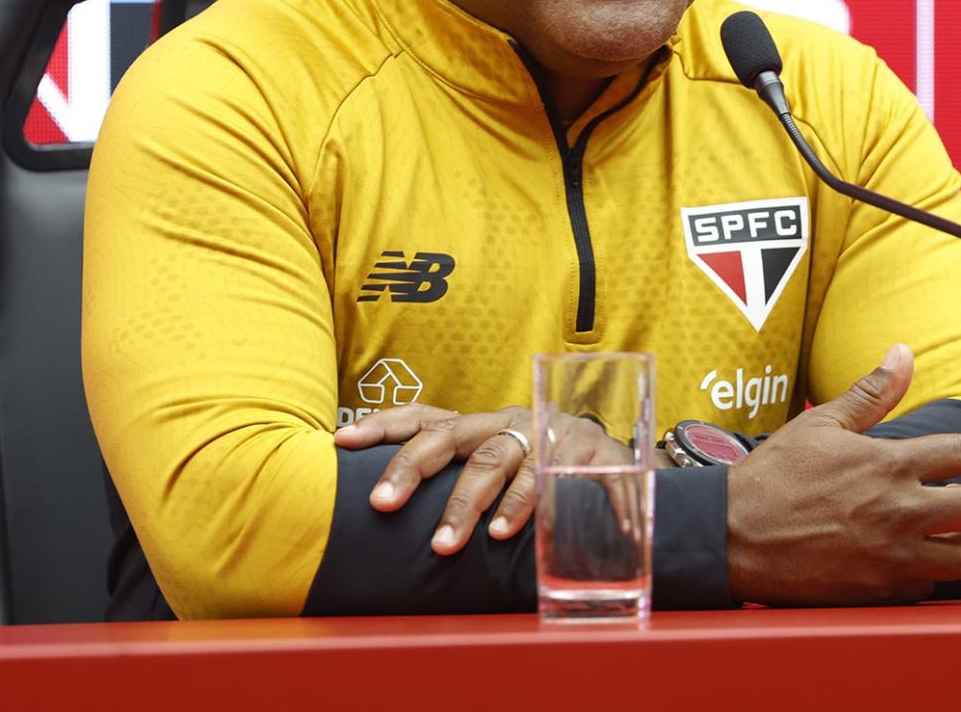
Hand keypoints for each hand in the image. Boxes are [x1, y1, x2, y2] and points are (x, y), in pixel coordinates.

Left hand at [335, 405, 629, 554]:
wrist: (618, 463)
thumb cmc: (538, 469)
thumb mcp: (495, 467)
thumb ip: (451, 482)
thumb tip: (383, 515)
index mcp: (478, 426)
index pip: (422, 417)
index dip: (382, 426)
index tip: (342, 443)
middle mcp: (508, 424)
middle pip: (453, 438)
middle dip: (413, 469)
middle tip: (381, 505)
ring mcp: (547, 438)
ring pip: (500, 462)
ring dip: (470, 503)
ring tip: (445, 542)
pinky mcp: (586, 456)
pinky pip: (555, 481)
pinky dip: (531, 509)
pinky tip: (508, 536)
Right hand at [725, 344, 960, 605]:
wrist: (734, 536)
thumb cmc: (775, 476)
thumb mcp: (821, 424)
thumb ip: (871, 392)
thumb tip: (904, 353)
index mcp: (891, 463)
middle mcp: (901, 511)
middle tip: (955, 499)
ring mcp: (893, 556)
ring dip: (953, 543)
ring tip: (933, 534)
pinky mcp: (879, 592)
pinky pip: (926, 588)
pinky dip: (920, 576)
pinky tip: (899, 561)